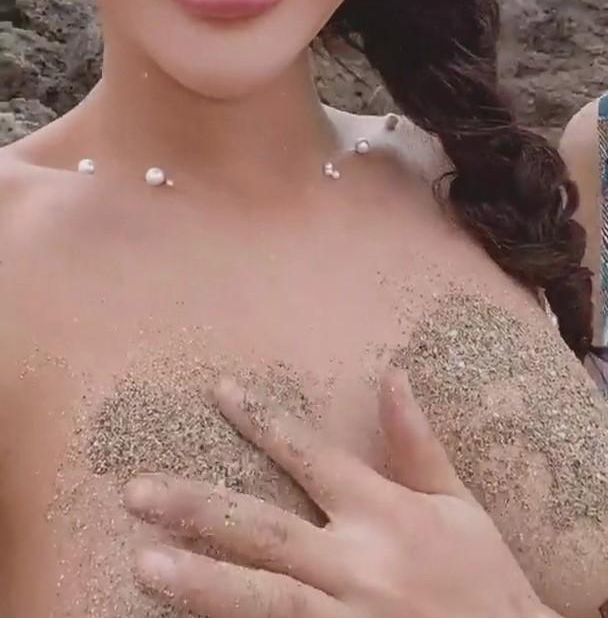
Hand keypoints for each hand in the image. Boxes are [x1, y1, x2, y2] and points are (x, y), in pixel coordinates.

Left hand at [125, 368, 556, 617]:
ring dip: (200, 579)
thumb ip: (418, 444)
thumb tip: (392, 374)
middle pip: (265, 528)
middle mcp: (360, 562)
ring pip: (263, 596)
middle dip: (197, 506)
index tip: (219, 391)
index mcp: (386, 513)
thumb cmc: (489, 582)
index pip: (311, 455)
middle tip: (135, 491)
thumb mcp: (459, 507)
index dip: (262, 421)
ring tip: (142, 564)